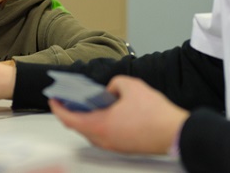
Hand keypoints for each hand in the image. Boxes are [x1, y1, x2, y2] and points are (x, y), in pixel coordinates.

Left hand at [49, 75, 188, 154]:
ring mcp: (113, 145)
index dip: (57, 108)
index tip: (53, 99)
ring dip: (87, 117)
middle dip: (72, 111)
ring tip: (89, 101)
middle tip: (70, 98)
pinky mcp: (123, 147)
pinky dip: (99, 122)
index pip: (68, 118)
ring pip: (91, 131)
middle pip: (78, 126)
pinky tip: (107, 110)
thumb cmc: (155, 114)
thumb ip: (115, 83)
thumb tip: (111, 90)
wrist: (176, 133)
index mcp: (99, 125)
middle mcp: (103, 139)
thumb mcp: (131, 85)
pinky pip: (104, 134)